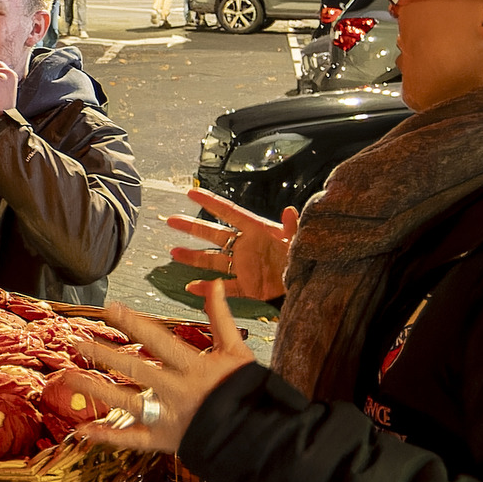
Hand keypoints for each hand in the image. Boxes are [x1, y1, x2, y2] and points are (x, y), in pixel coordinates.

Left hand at [77, 285, 259, 456]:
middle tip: (75, 341)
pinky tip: (83, 430)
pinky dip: (107, 436)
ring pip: (125, 402)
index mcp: (194, 368)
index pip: (157, 340)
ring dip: (94, 388)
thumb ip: (221, 318)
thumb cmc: (247, 391)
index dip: (133, 323)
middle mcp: (176, 392)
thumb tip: (216, 283)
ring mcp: (167, 418)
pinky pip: (131, 439)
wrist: (258, 437)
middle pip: (133, 369)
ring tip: (68, 376)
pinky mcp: (163, 441)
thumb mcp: (237, 352)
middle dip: (103, 354)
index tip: (109, 307)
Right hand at [165, 184, 294, 302]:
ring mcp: (245, 266)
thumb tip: (290, 211)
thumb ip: (292, 226)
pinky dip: (208, 289)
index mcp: (257, 229)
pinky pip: (225, 287)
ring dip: (193, 257)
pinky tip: (192, 287)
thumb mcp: (299, 238)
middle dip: (192, 227)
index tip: (191, 192)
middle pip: (213, 234)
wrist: (310, 280)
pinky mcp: (248, 286)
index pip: (229, 212)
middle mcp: (246, 246)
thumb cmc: (305, 255)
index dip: (210, 202)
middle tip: (172, 220)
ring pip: (213, 260)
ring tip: (174, 253)